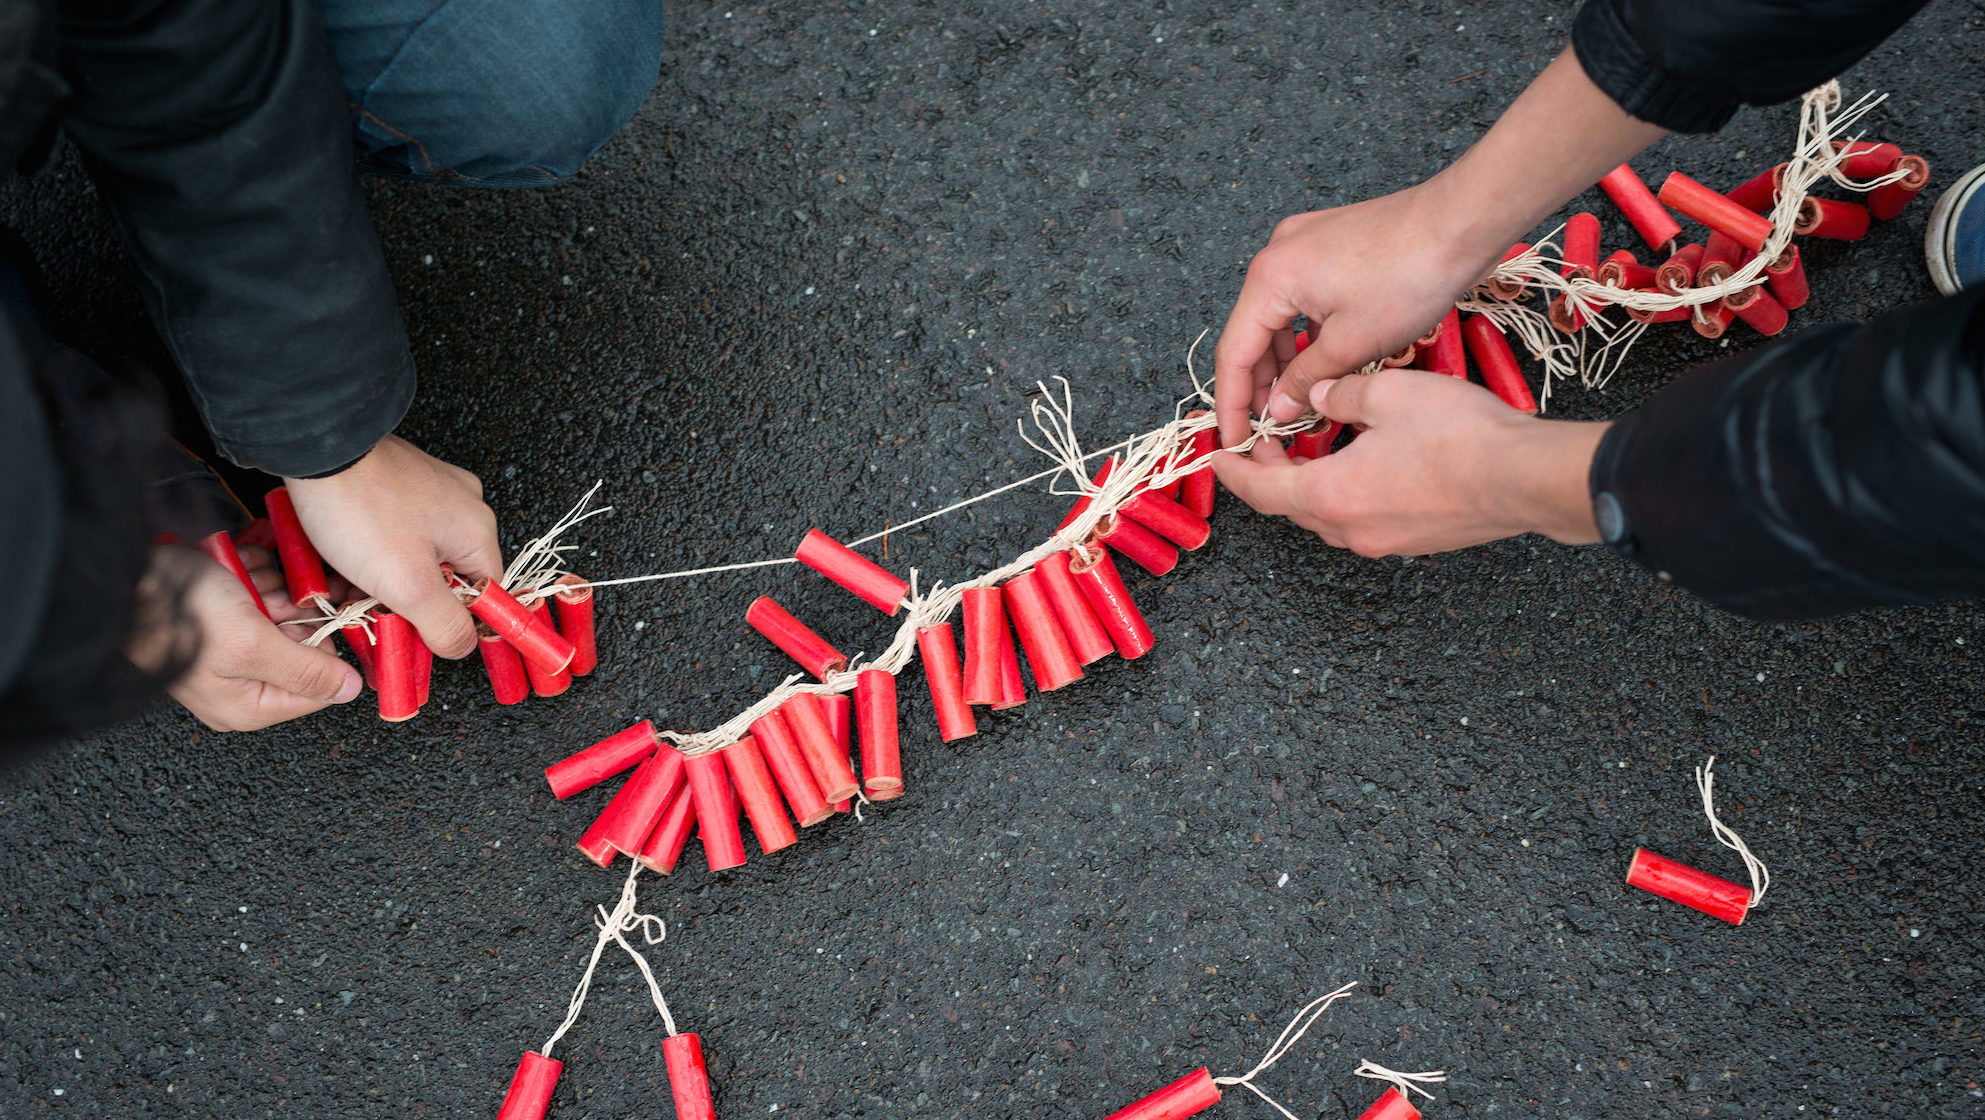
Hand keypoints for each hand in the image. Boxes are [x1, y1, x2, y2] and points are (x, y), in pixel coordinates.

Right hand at [139, 547, 364, 730]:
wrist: (128, 574)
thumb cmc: (181, 613)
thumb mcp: (252, 644)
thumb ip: (305, 670)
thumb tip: (350, 692)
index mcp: (250, 706)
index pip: (321, 687)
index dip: (324, 647)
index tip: (309, 615)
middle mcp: (244, 685)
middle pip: (304, 646)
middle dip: (288, 612)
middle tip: (259, 599)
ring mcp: (235, 649)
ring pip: (286, 614)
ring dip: (270, 589)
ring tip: (238, 584)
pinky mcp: (228, 618)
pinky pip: (262, 594)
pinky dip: (253, 576)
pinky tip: (233, 571)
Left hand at [285, 435, 500, 658]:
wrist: (317, 446)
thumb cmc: (361, 508)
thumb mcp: (408, 585)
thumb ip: (444, 625)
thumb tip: (463, 646)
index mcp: (478, 531)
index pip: (482, 597)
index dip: (448, 624)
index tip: (411, 636)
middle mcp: (463, 506)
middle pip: (445, 578)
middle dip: (404, 602)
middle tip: (367, 610)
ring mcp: (431, 489)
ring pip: (414, 556)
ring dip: (380, 579)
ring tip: (344, 583)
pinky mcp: (399, 480)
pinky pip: (393, 530)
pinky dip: (369, 550)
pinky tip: (340, 556)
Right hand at [1213, 179, 1503, 447]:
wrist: (1461, 223)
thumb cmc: (1412, 273)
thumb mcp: (1351, 345)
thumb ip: (1304, 380)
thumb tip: (1278, 407)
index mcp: (1270, 277)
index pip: (1234, 353)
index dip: (1232, 404)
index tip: (1235, 440)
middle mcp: (1278, 254)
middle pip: (1253, 333)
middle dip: (1261, 384)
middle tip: (1271, 428)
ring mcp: (1304, 245)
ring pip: (1280, 317)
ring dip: (1287, 361)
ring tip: (1300, 403)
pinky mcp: (1331, 244)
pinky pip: (1305, 298)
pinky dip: (1309, 334)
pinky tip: (1326, 363)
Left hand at [1213, 369, 1609, 555]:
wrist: (1526, 479)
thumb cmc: (1461, 437)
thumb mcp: (1388, 392)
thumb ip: (1342, 392)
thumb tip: (1320, 393)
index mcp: (1330, 495)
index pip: (1260, 490)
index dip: (1233, 470)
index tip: (1216, 455)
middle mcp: (1349, 529)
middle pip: (1290, 505)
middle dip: (1270, 472)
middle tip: (1266, 438)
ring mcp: (1382, 542)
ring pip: (1326, 513)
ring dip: (1310, 482)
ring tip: (1313, 444)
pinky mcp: (1413, 542)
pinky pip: (1362, 518)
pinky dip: (1346, 492)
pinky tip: (1360, 461)